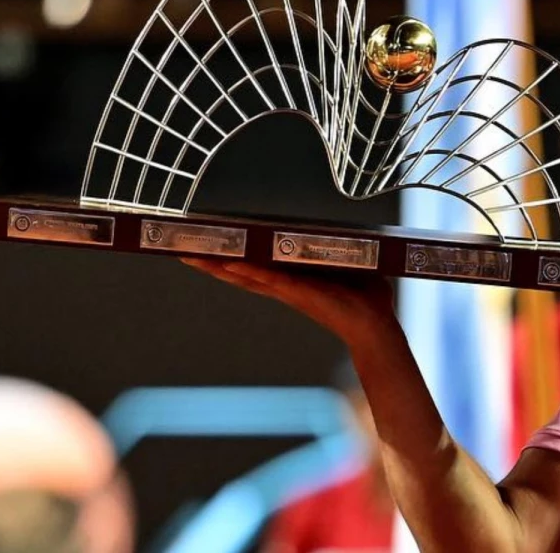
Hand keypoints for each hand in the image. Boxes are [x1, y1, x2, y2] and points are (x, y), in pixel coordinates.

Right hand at [180, 258, 399, 344]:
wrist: (377, 325)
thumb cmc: (367, 299)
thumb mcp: (348, 267)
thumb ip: (340, 253)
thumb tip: (348, 234)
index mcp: (292, 282)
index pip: (253, 270)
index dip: (229, 260)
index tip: (207, 250)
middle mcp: (284, 288)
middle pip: (239, 273)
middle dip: (210, 263)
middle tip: (182, 251)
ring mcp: (289, 291)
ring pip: (246, 276)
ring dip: (218, 265)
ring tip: (191, 256)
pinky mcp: (301, 292)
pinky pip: (270, 279)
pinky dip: (249, 270)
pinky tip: (228, 263)